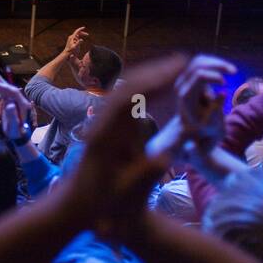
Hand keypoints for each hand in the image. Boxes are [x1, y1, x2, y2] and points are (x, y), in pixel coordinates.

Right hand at [0, 78, 31, 139]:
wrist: (19, 136)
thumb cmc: (16, 133)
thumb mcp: (13, 126)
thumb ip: (12, 115)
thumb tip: (9, 105)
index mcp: (23, 106)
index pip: (14, 93)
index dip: (5, 88)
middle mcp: (21, 102)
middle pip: (11, 89)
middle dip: (2, 82)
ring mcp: (17, 102)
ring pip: (8, 90)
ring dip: (0, 83)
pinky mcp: (12, 103)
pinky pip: (6, 94)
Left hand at [63, 26, 87, 57]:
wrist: (66, 53)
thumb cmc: (71, 51)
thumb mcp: (75, 47)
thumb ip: (78, 43)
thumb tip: (82, 39)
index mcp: (72, 37)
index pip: (77, 31)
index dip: (80, 29)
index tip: (84, 27)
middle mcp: (71, 37)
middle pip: (78, 32)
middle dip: (83, 33)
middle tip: (88, 35)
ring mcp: (71, 38)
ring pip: (77, 34)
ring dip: (82, 34)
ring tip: (86, 35)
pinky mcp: (71, 40)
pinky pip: (76, 37)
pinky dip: (80, 36)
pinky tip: (82, 40)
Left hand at [63, 55, 188, 240]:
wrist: (78, 201)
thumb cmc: (102, 200)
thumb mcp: (124, 192)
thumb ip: (144, 175)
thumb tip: (165, 157)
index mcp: (106, 137)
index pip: (130, 100)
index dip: (154, 82)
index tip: (177, 72)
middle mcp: (101, 123)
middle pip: (127, 87)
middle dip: (155, 71)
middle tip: (184, 61)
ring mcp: (102, 121)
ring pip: (125, 89)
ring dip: (150, 75)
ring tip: (178, 67)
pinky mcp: (106, 123)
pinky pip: (126, 97)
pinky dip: (145, 86)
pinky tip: (162, 83)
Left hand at [175, 54, 234, 147]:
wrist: (188, 126)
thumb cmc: (202, 126)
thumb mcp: (211, 123)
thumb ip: (216, 108)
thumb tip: (223, 93)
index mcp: (186, 95)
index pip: (199, 76)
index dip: (214, 76)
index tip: (225, 84)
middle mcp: (182, 85)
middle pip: (198, 64)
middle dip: (218, 65)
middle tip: (234, 72)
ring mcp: (183, 79)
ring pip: (199, 60)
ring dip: (217, 62)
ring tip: (232, 71)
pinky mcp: (188, 76)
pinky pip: (200, 62)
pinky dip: (214, 63)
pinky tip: (225, 70)